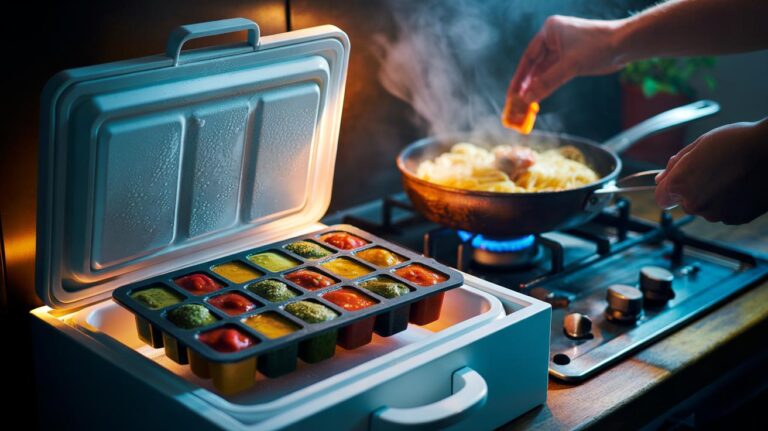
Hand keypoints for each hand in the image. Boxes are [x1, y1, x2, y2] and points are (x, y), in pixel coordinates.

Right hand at [504, 15, 624, 109]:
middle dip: (526, 85)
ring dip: (536, 87)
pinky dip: (547, 86)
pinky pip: (554, 74)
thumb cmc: (599, 46)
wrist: (626, 44)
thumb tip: (527, 99)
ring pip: (544, 71)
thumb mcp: (570, 66)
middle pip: (534, 65)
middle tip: (516, 103)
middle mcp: (553, 38)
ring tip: (525, 104)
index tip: (511, 94)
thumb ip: (547, 82)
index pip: (528, 57)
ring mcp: (562, 49)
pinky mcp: (571, 59)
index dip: (519, 77)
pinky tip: (539, 98)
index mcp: (549, 31)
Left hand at [655, 120, 767, 223]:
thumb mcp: (699, 144)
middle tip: (714, 170)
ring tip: (731, 176)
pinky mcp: (736, 219)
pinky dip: (730, 203)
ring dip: (713, 197)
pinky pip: (725, 212)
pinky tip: (741, 185)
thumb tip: (661, 178)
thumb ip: (675, 165)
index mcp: (680, 185)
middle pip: (686, 203)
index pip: (662, 198)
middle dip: (693, 190)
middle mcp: (695, 204)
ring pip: (707, 208)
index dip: (669, 189)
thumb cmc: (736, 142)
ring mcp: (716, 214)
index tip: (679, 181)